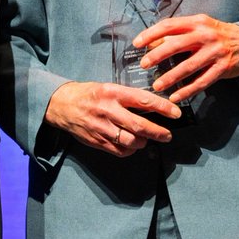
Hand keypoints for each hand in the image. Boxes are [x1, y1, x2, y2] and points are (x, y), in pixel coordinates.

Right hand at [45, 81, 180, 156]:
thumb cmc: (89, 94)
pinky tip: (131, 144)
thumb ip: (128, 97)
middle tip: (167, 135)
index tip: (176, 113)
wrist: (62, 105)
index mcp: (113, 93)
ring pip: (131, 141)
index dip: (163, 108)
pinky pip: (120, 150)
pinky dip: (130, 150)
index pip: (144, 100)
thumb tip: (153, 107)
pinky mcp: (97, 141)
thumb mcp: (109, 87)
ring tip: (146, 139)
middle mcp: (108, 110)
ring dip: (143, 142)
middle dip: (158, 132)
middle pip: (139, 125)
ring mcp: (102, 128)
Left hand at [132, 14, 238, 103]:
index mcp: (197, 22)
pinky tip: (175, 96)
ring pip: (188, 66)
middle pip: (176, 44)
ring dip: (170, 77)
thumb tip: (153, 43)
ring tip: (157, 86)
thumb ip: (179, 34)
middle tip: (145, 65)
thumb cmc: (218, 35)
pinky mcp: (222, 68)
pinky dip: (187, 90)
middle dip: (157, 55)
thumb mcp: (200, 27)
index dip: (151, 34)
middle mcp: (205, 35)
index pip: (169, 25)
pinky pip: (201, 82)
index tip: (137, 43)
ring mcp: (215, 52)